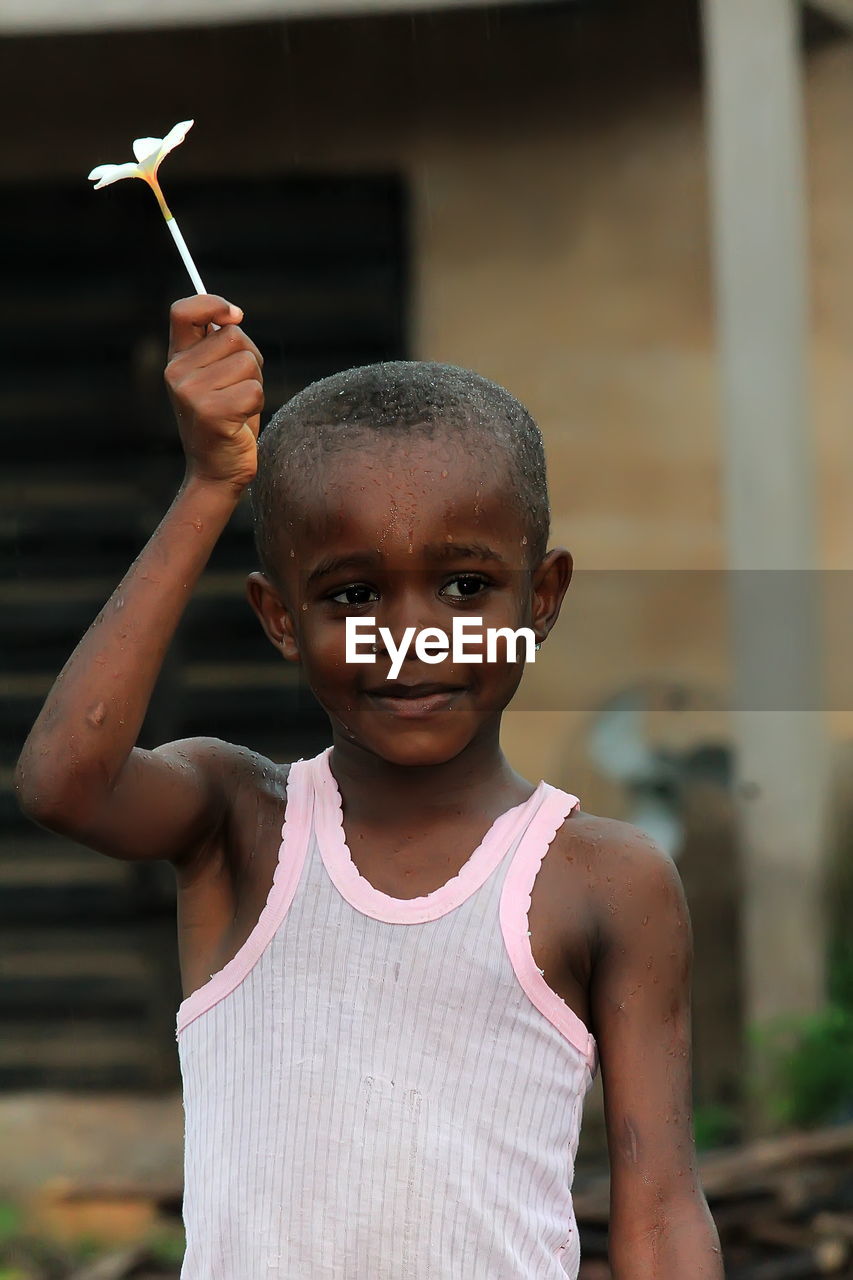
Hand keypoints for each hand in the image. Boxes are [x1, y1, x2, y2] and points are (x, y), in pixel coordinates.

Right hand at [164, 294, 264, 491]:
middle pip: (234, 336)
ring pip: (248, 362)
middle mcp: (177, 372)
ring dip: (255, 383)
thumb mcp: (216, 377)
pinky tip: (240, 421)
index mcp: (176, 359)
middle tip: (239, 388)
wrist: (216, 471)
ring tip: (239, 406)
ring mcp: (190, 392)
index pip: (183, 311)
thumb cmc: (225, 420)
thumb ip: (219, 347)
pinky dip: (257, 404)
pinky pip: (254, 390)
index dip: (211, 304)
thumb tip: (232, 316)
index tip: (235, 315)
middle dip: (250, 359)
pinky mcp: (211, 412)